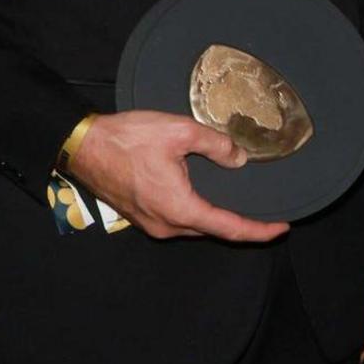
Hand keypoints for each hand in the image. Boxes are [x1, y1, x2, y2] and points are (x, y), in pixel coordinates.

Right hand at [66, 110, 285, 242]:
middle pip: (213, 230)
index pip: (230, 229)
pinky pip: (177, 220)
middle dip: (241, 225)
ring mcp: (151, 224)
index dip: (259, 231)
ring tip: (240, 207)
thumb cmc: (126, 139)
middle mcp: (166, 225)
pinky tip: (206, 198)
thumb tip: (238, 158)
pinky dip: (196, 213)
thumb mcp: (179, 132)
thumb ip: (215, 145)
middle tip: (267, 214)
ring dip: (216, 218)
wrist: (81, 146)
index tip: (282, 228)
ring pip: (194, 226)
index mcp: (180, 209)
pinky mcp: (141, 217)